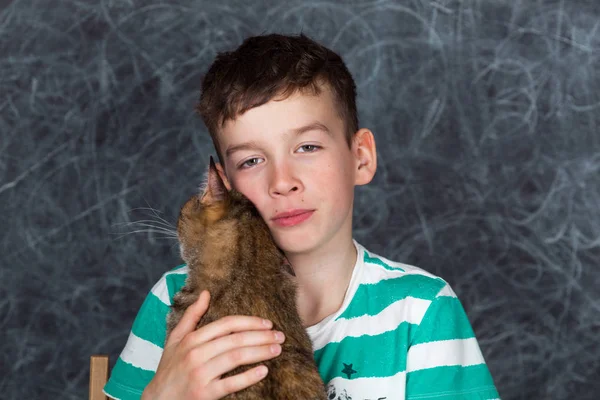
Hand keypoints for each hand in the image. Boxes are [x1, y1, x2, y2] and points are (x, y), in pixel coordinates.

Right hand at [141, 291, 284, 399]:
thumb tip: (206, 293)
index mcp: (192, 339)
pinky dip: (248, 377)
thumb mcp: (175, 339)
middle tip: (280, 336)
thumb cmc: (169, 368)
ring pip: (235, 358)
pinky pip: (230, 384)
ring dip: (260, 352)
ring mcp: (200, 374)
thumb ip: (192, 316)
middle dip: (261, 336)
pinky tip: (263, 371)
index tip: (267, 323)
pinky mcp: (204, 394)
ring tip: (276, 350)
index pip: (226, 324)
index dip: (249, 322)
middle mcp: (196, 354)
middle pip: (235, 340)